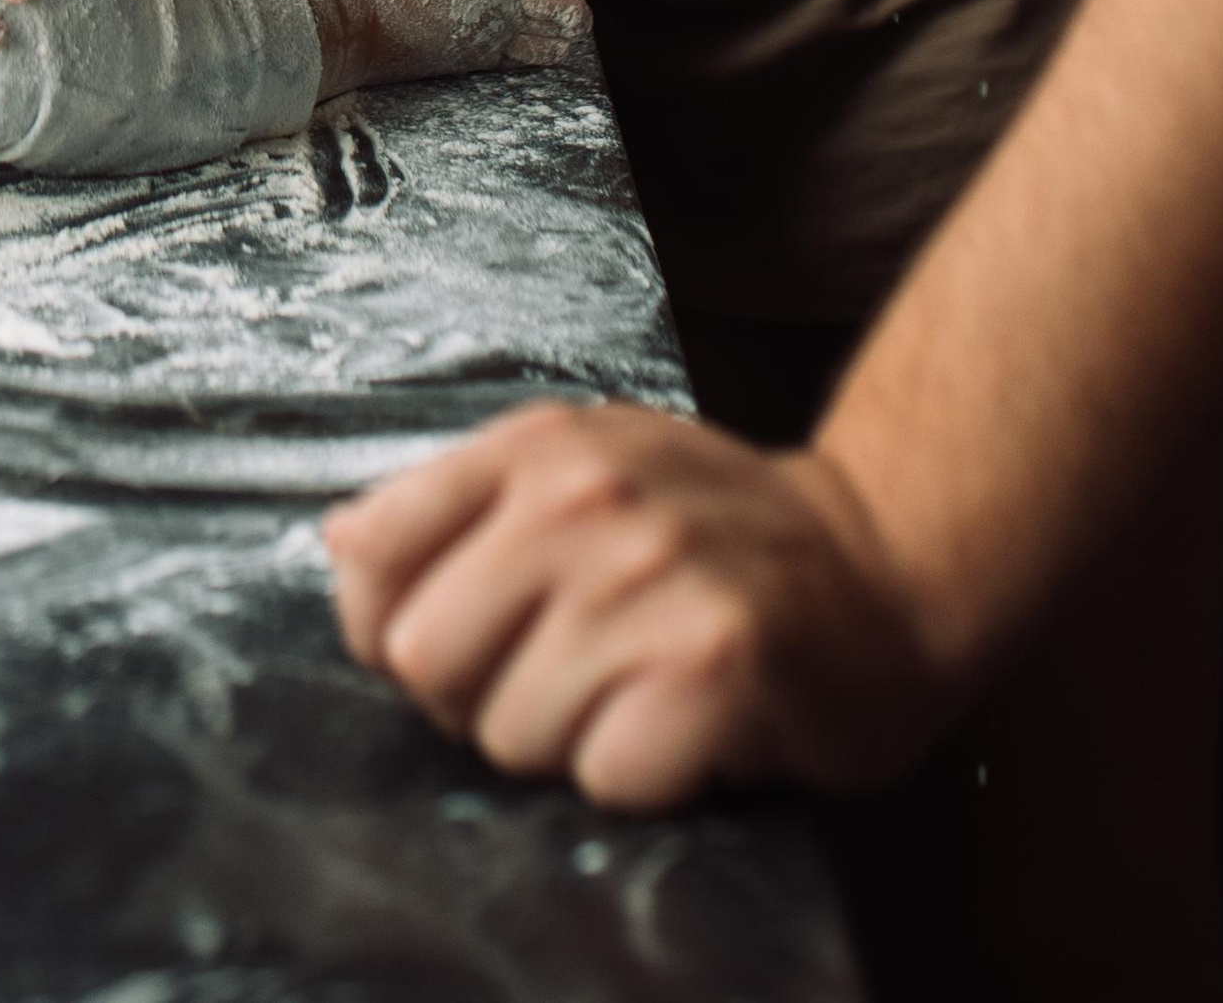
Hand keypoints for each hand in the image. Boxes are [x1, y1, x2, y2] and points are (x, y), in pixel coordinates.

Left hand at [322, 398, 949, 809]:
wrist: (883, 563)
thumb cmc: (716, 532)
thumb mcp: (582, 470)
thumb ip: (459, 505)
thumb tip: (339, 542)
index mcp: (537, 445)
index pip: (373, 551)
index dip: (396, 624)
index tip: (465, 634)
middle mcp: (585, 495)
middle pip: (425, 658)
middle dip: (481, 696)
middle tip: (567, 673)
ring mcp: (650, 576)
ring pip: (510, 733)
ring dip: (571, 742)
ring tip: (639, 688)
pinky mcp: (715, 664)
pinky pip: (606, 775)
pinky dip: (644, 775)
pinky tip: (687, 722)